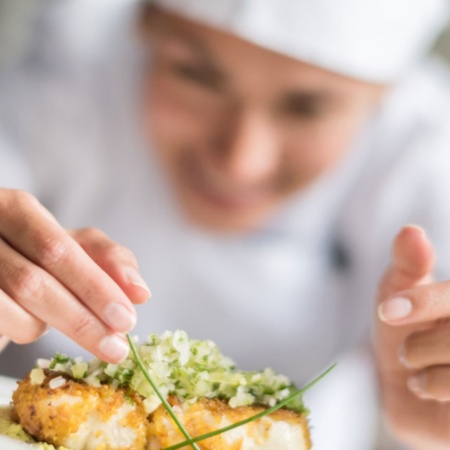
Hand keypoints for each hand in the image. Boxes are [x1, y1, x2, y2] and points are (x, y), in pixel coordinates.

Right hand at [0, 189, 149, 362]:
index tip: (127, 320)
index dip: (94, 287)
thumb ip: (108, 260)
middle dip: (82, 318)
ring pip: (12, 309)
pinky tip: (32, 324)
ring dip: (47, 328)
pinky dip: (20, 331)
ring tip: (66, 323)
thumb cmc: (36, 253)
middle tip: (116, 347)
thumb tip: (140, 292)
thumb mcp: (72, 246)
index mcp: (15, 208)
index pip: (58, 250)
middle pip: (33, 282)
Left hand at [376, 225, 449, 448]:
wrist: (411, 388)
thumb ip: (407, 265)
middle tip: (406, 353)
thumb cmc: (406, 332)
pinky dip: (442, 398)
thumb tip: (410, 232)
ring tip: (419, 377)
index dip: (422, 303)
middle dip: (422, 345)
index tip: (386, 310)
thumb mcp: (398, 294)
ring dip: (432, 378)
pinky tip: (434, 395)